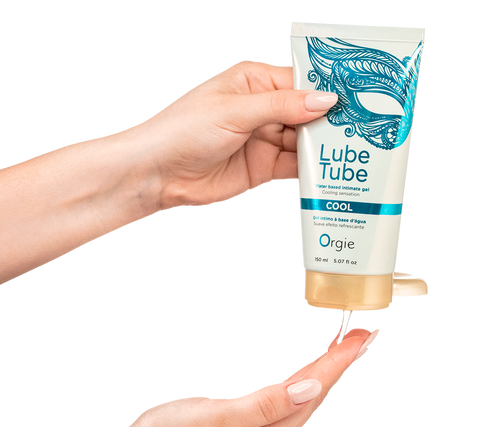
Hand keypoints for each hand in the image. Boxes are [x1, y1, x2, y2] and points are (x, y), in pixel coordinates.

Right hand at [116, 328, 378, 426]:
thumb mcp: (215, 418)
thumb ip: (265, 406)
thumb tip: (309, 389)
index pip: (312, 392)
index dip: (337, 363)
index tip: (361, 339)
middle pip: (313, 398)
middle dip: (337, 367)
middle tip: (359, 339)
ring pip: (302, 404)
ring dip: (323, 377)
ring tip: (341, 355)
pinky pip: (286, 409)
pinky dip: (301, 388)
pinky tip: (304, 381)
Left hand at [135, 60, 337, 208]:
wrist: (159, 172)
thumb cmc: (186, 130)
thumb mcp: (235, 110)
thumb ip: (281, 107)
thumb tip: (326, 100)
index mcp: (254, 83)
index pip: (300, 82)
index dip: (327, 91)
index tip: (357, 98)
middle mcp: (262, 109)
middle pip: (307, 114)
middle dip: (330, 122)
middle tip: (363, 129)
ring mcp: (264, 139)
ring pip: (303, 141)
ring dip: (323, 148)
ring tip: (353, 152)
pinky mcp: (263, 167)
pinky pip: (293, 166)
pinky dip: (310, 170)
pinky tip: (329, 171)